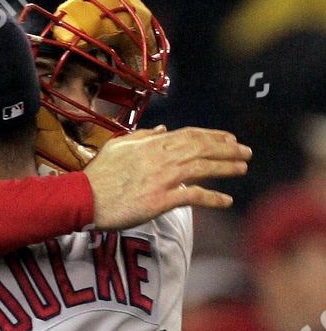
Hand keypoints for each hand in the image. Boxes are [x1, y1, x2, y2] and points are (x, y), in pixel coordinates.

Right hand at [86, 126, 251, 229]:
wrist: (84, 198)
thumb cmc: (97, 175)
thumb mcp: (118, 147)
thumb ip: (142, 136)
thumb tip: (160, 129)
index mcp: (152, 143)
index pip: (190, 134)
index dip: (213, 136)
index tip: (228, 139)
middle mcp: (162, 157)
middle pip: (202, 148)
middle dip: (227, 149)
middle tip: (246, 151)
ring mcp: (163, 178)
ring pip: (203, 168)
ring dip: (227, 167)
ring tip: (243, 168)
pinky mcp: (161, 200)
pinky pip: (194, 197)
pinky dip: (213, 198)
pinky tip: (227, 200)